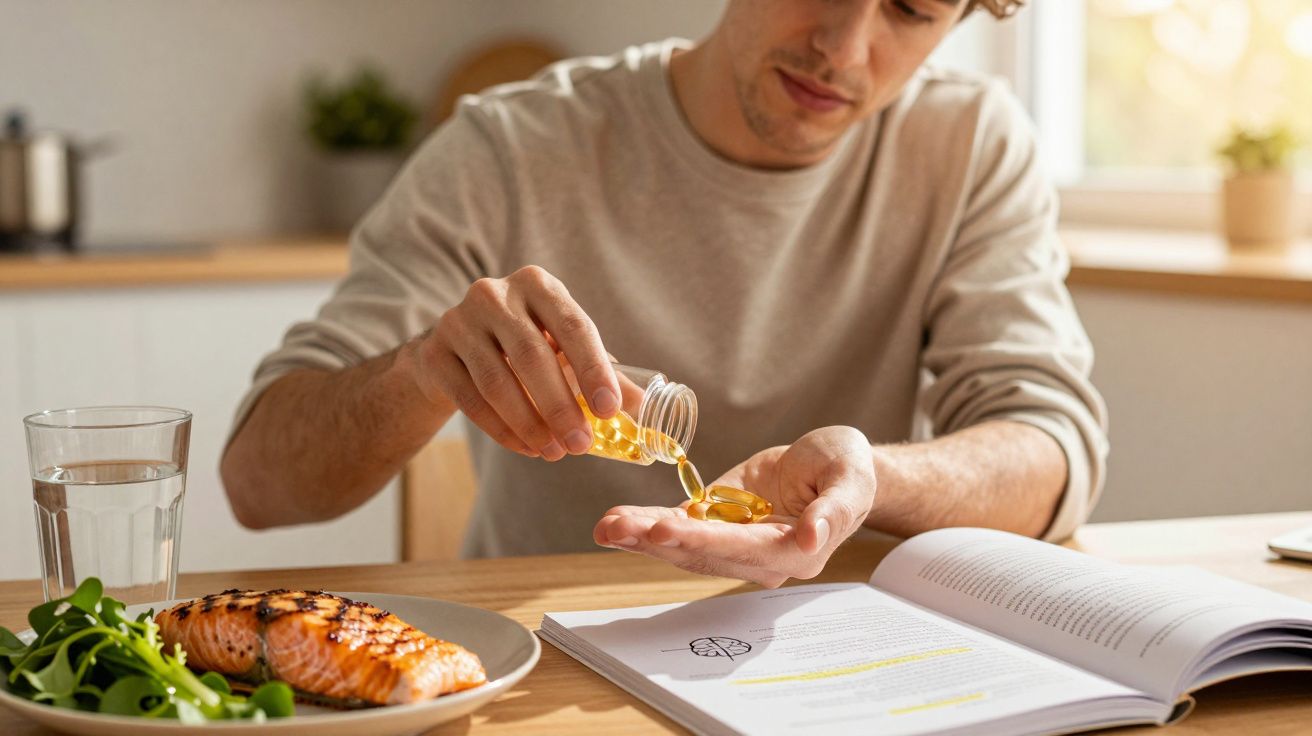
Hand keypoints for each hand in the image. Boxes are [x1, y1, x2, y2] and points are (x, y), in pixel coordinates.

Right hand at [411, 265, 620, 460]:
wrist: (452, 349)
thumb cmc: (521, 345)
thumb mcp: (560, 346)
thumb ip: (598, 371)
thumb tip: (640, 406)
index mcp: (537, 285)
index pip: (573, 326)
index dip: (593, 370)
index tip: (610, 409)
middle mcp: (494, 294)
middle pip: (532, 357)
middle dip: (560, 407)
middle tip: (579, 445)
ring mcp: (458, 322)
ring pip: (497, 382)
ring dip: (530, 424)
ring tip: (554, 453)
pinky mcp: (434, 354)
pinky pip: (471, 400)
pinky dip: (502, 430)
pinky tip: (526, 448)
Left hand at [593, 426, 875, 587]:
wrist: (833, 467)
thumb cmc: (848, 470)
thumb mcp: (849, 479)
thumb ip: (833, 511)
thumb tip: (811, 539)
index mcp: (793, 550)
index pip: (742, 547)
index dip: (703, 539)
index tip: (667, 527)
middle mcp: (758, 557)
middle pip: (701, 553)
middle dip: (655, 540)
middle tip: (616, 527)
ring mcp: (733, 545)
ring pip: (682, 547)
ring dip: (640, 537)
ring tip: (605, 525)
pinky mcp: (716, 525)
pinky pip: (677, 528)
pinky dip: (645, 525)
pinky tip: (615, 522)